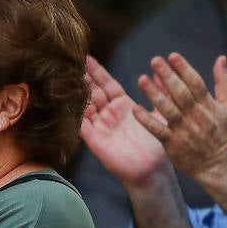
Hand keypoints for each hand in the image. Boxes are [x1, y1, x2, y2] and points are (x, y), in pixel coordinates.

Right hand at [80, 56, 170, 188]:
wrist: (152, 171)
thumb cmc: (158, 145)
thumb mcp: (160, 114)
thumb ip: (160, 93)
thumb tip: (159, 71)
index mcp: (123, 106)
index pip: (107, 83)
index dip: (97, 70)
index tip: (87, 56)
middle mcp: (109, 114)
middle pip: (93, 91)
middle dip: (83, 77)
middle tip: (70, 60)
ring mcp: (100, 127)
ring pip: (84, 105)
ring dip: (76, 92)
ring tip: (66, 76)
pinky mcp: (95, 141)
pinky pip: (81, 124)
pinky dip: (75, 113)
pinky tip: (68, 101)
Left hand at [136, 53, 226, 183]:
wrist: (218, 166)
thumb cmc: (221, 133)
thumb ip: (223, 82)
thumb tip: (221, 58)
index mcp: (209, 106)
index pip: (196, 83)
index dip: (184, 69)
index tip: (172, 55)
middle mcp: (196, 117)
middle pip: (181, 93)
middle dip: (168, 76)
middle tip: (154, 60)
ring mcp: (184, 130)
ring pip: (168, 109)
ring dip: (154, 94)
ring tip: (142, 79)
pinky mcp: (173, 144)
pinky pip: (158, 130)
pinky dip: (147, 120)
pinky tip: (136, 108)